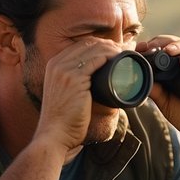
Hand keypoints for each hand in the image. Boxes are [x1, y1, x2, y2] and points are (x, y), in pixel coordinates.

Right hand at [32, 38, 121, 152]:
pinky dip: (110, 56)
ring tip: (126, 53)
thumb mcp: (65, 96)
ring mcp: (64, 69)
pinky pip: (96, 60)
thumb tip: (96, 83)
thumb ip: (75, 85)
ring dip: (112, 48)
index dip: (100, 45)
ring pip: (93, 50)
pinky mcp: (74, 78)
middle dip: (108, 44)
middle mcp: (57, 63)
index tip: (115, 50)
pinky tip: (119, 58)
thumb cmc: (64, 121)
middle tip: (124, 50)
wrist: (55, 135)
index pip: (80, 46)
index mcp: (54, 65)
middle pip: (87, 44)